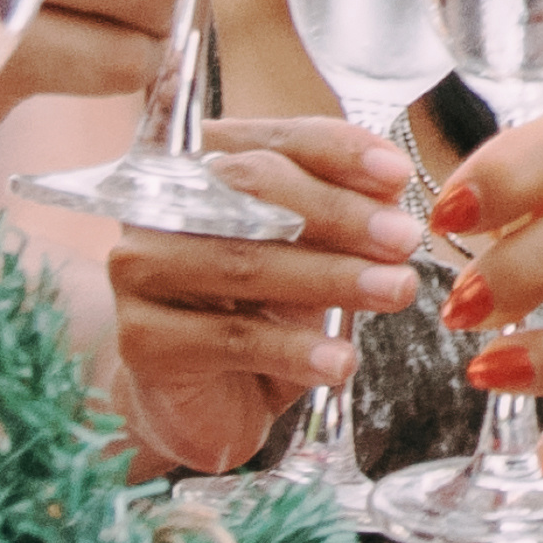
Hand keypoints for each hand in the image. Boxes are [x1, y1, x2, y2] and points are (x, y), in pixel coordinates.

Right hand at [103, 115, 423, 473]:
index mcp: (199, 165)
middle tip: (403, 239)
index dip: (338, 152)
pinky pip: (231, 338)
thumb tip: (392, 186)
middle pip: (252, 187)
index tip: (399, 176)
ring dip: (331, 277)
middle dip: (339, 212)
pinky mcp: (141, 338)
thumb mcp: (309, 258)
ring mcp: (139, 268)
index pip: (272, 140)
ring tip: (395, 291)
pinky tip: (341, 360)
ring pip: (245, 262)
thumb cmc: (261, 316)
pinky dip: (295, 349)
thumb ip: (339, 217)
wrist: (207, 403)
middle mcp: (157, 204)